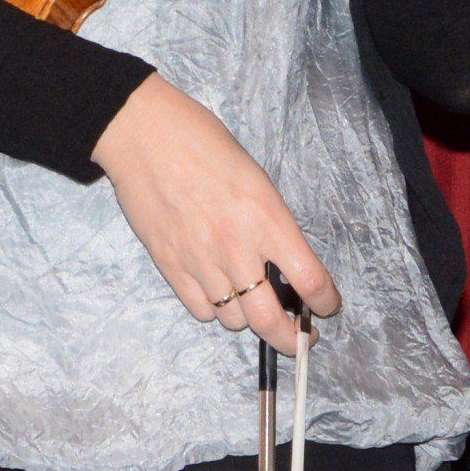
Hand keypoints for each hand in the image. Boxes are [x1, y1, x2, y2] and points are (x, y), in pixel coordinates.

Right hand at [91, 74, 338, 354]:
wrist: (144, 132)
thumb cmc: (202, 142)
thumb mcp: (255, 177)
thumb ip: (271, 222)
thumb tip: (284, 263)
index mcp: (266, 217)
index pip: (310, 280)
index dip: (325, 303)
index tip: (325, 307)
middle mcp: (236, 246)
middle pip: (270, 321)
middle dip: (289, 338)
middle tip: (296, 335)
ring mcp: (200, 260)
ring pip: (235, 321)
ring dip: (247, 315)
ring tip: (248, 297)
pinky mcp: (169, 265)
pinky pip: (200, 310)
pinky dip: (213, 308)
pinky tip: (216, 289)